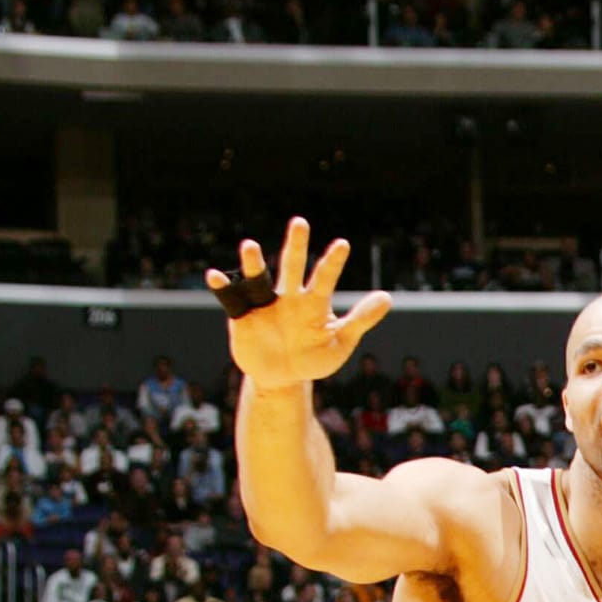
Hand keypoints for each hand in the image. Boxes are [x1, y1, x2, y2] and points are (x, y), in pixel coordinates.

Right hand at [208, 219, 391, 387]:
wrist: (283, 378)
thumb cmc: (312, 357)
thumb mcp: (340, 342)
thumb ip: (360, 320)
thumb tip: (387, 297)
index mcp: (313, 303)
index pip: (324, 278)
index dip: (333, 263)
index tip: (343, 244)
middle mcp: (287, 297)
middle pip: (292, 267)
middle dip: (295, 246)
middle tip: (300, 222)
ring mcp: (263, 305)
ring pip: (259, 278)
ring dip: (254, 263)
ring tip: (250, 246)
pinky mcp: (241, 317)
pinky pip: (231, 299)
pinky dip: (223, 286)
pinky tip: (214, 275)